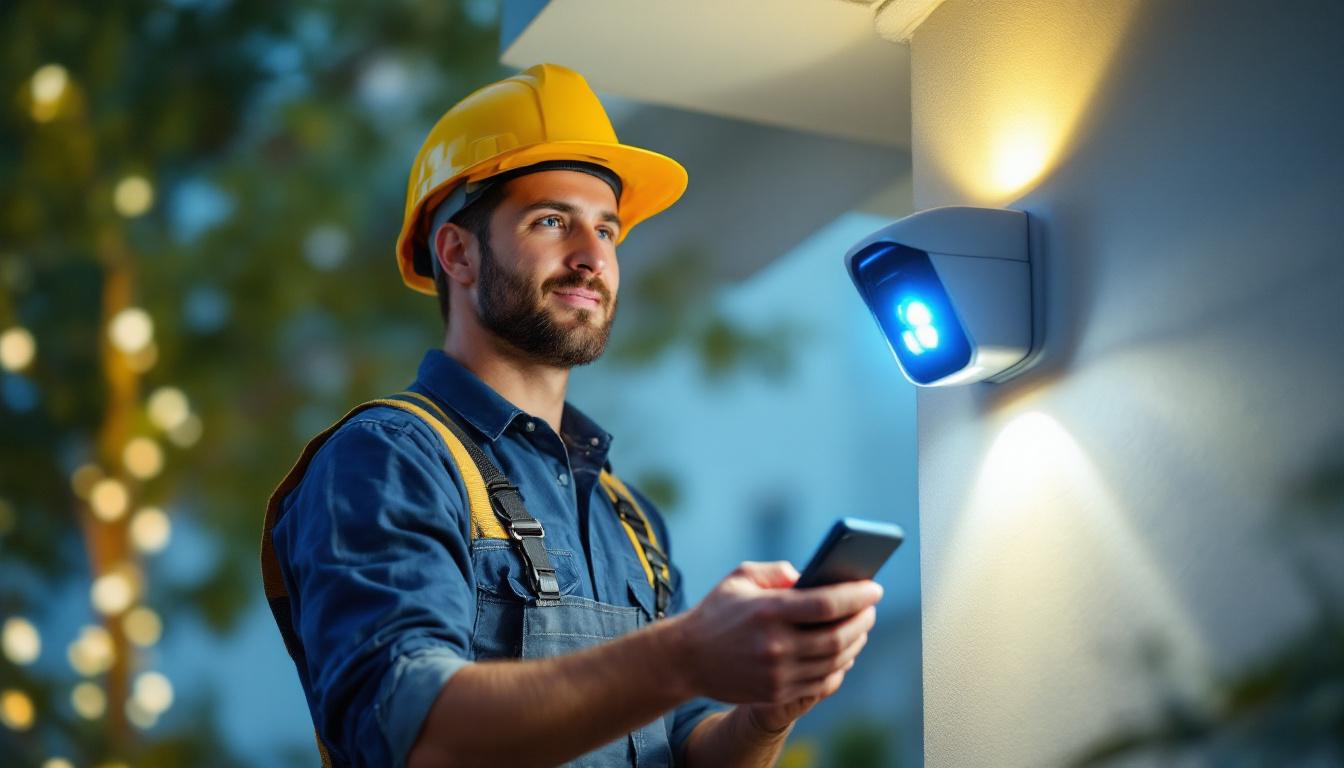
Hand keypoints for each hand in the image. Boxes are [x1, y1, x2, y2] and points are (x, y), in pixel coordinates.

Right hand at [665, 560, 880, 721]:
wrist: (686, 658)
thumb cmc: (717, 611)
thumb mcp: (741, 577)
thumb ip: (778, 572)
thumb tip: (812, 577)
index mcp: (768, 610)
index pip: (827, 603)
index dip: (857, 596)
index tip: (875, 588)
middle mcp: (775, 644)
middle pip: (837, 636)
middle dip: (862, 620)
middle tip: (871, 608)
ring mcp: (776, 673)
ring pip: (834, 661)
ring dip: (855, 644)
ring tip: (860, 628)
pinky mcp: (776, 693)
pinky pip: (821, 682)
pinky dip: (839, 667)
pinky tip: (844, 653)